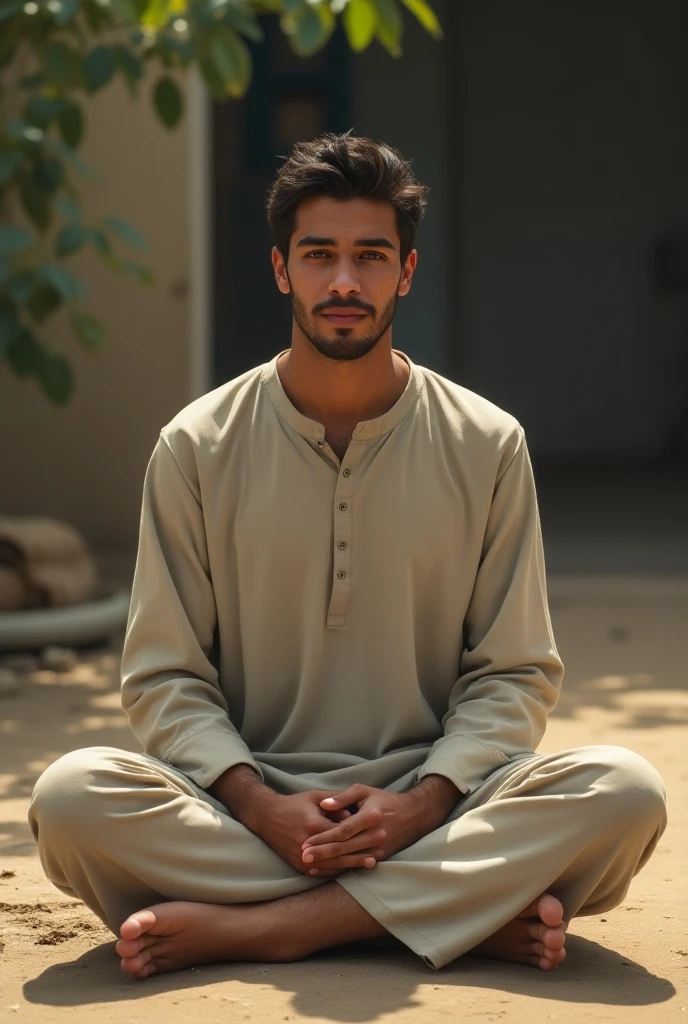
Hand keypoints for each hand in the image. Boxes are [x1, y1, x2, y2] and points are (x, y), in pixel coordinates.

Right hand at [254, 790, 386, 877]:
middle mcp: (308, 844)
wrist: (267, 817)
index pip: (342, 832)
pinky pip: (324, 872)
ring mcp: (303, 858)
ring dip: (354, 864)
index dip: (361, 832)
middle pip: (341, 851)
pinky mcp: (300, 866)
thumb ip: (336, 804)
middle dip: (362, 851)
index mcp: (313, 824)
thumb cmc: (294, 804)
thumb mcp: (315, 797)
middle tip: (382, 849)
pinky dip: (339, 870)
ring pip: (334, 865)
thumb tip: (354, 814)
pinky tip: (353, 868)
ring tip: (372, 861)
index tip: (378, 831)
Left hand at [301, 784, 428, 872]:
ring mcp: (379, 848)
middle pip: (344, 847)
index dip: (323, 837)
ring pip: (349, 859)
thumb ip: (343, 797)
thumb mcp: (364, 791)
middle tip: (303, 856)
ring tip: (310, 865)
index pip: (342, 830)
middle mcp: (376, 835)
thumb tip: (323, 805)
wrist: (412, 815)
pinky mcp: (380, 857)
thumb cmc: (383, 800)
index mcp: (371, 816)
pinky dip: (341, 868)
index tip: (306, 842)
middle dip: (322, 853)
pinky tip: (326, 870)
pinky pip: (357, 865)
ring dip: (329, 864)